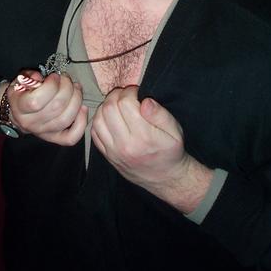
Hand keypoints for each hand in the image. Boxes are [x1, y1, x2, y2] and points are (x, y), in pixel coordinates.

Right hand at [4, 70, 87, 145]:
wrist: (16, 111)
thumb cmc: (21, 92)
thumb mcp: (19, 81)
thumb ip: (28, 77)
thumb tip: (39, 78)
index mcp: (20, 108)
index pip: (36, 101)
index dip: (51, 86)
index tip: (54, 76)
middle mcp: (31, 123)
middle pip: (56, 108)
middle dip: (67, 88)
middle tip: (66, 78)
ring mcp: (44, 132)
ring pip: (65, 119)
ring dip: (76, 100)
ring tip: (76, 88)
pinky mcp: (55, 138)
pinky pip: (71, 137)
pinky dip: (81, 123)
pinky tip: (83, 108)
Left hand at [91, 86, 212, 212]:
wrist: (165, 178)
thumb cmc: (170, 151)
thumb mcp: (175, 131)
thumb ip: (161, 114)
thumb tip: (145, 101)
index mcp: (143, 137)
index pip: (124, 104)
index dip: (129, 92)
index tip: (136, 92)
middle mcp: (125, 145)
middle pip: (108, 109)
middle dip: (116, 96)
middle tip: (125, 96)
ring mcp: (114, 152)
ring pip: (98, 120)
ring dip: (105, 107)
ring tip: (117, 105)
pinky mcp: (108, 156)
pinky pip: (94, 133)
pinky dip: (99, 121)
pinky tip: (110, 118)